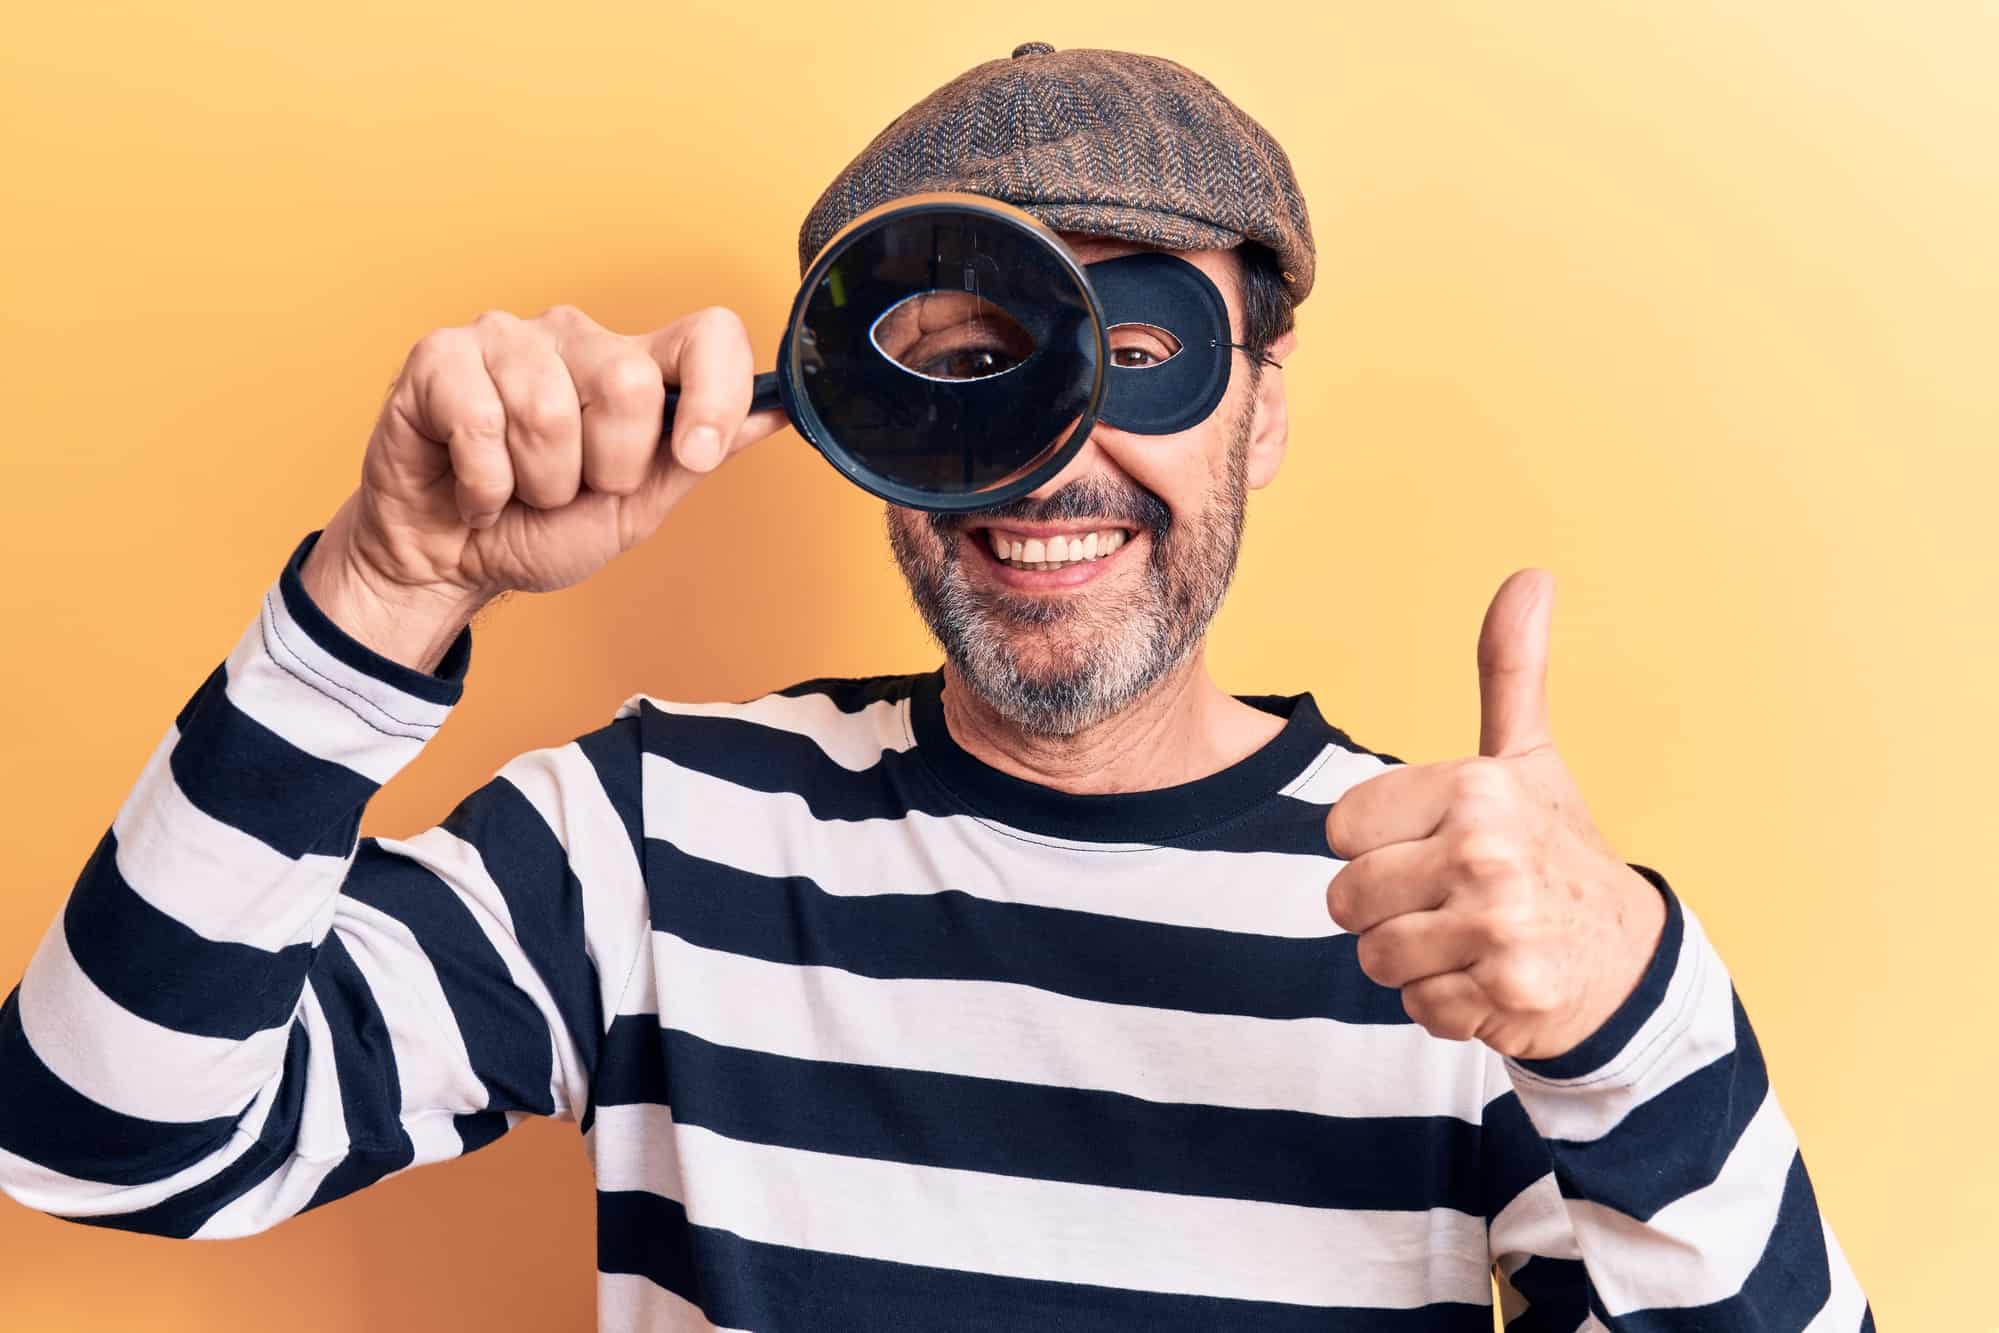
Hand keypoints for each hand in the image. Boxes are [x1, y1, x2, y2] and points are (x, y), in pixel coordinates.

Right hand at [301, 304, 783, 668]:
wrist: (449, 560)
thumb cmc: (540, 528)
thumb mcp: (638, 506)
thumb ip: (700, 454)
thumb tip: (779, 413)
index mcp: (635, 368)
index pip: (707, 334)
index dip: (713, 393)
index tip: (692, 453)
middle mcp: (577, 338)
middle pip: (627, 383)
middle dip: (604, 468)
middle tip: (572, 489)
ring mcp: (507, 338)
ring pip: (549, 411)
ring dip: (538, 483)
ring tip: (520, 488)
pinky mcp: (440, 355)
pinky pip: (480, 422)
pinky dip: (483, 483)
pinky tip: (475, 486)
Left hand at [1323, 570, 1666, 1059]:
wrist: (1629, 958)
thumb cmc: (1557, 849)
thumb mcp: (1529, 756)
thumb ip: (1510, 670)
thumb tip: (1530, 577)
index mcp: (1477, 788)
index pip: (1340, 828)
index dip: (1376, 845)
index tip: (1432, 846)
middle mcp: (1487, 853)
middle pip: (1345, 899)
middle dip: (1384, 910)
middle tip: (1448, 901)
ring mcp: (1499, 928)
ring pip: (1373, 958)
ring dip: (1411, 960)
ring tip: (1467, 938)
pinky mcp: (1506, 995)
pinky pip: (1415, 1008)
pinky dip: (1443, 1005)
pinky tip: (1487, 979)